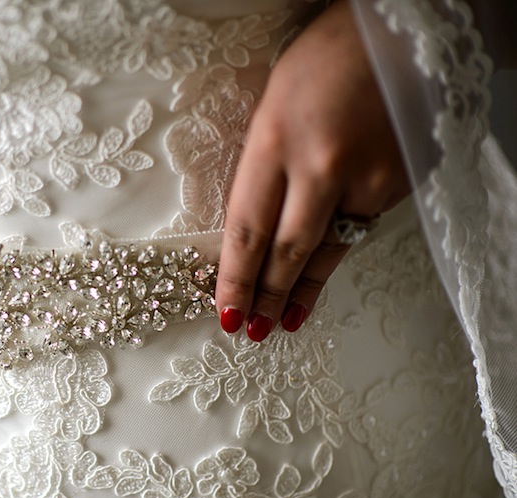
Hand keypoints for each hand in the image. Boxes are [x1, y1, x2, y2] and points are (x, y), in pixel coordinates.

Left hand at [215, 0, 409, 340]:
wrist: (408, 30)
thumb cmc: (328, 58)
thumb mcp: (274, 106)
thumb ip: (263, 167)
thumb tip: (253, 227)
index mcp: (276, 139)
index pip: (247, 229)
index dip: (235, 279)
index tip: (225, 313)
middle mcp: (322, 166)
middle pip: (287, 253)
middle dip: (265, 298)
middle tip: (251, 331)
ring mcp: (369, 178)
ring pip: (328, 250)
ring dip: (303, 291)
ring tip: (283, 321)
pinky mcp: (401, 185)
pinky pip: (359, 228)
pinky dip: (337, 253)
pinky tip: (322, 274)